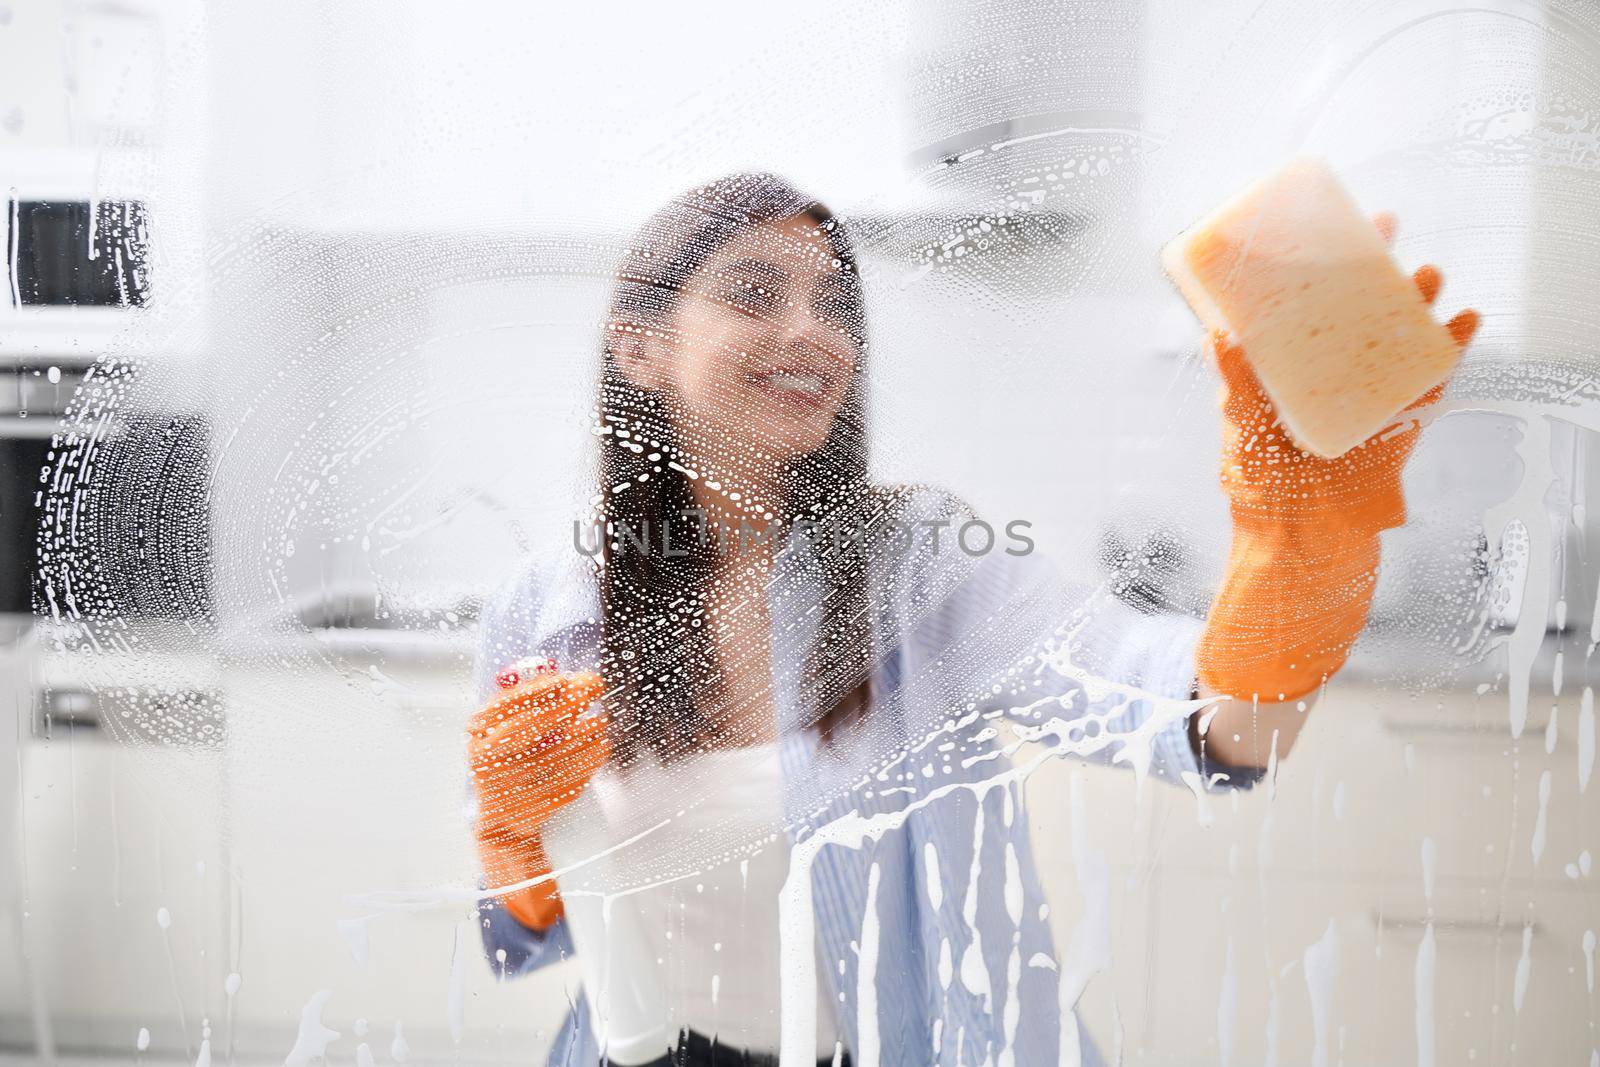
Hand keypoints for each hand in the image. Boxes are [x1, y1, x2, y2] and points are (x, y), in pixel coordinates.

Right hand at [468, 671, 608, 929]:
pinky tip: (601, 747)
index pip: (502, 707)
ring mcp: (507, 788)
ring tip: (601, 721)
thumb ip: (528, 704)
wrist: (504, 820)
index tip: (563, 680)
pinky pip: (564, 783)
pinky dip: (587, 764)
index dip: (533, 692)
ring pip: (551, 756)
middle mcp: (486, 761)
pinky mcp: (529, 810)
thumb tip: (565, 678)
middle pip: (528, 728)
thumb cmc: (512, 760)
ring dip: (583, 734)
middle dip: (566, 705)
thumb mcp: (508, 729)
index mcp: (477, 735)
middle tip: (594, 688)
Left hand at [1197, 214, 1479, 702]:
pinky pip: (1427, 383)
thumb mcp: (1240, 427)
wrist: (1300, 546)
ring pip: (1396, 340)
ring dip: (1415, 304)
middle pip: (1356, 311)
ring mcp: (1366, 399)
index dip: (1316, 265)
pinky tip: (1462, 324)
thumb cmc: (1260, 488)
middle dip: (1375, 269)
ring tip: (1428, 273)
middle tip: (1387, 228)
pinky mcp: (1399, 426)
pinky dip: (1447, 353)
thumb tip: (1217, 334)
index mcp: (1288, 372)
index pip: (1304, 306)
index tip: (1326, 222)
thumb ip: (1235, 382)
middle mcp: (1328, 378)